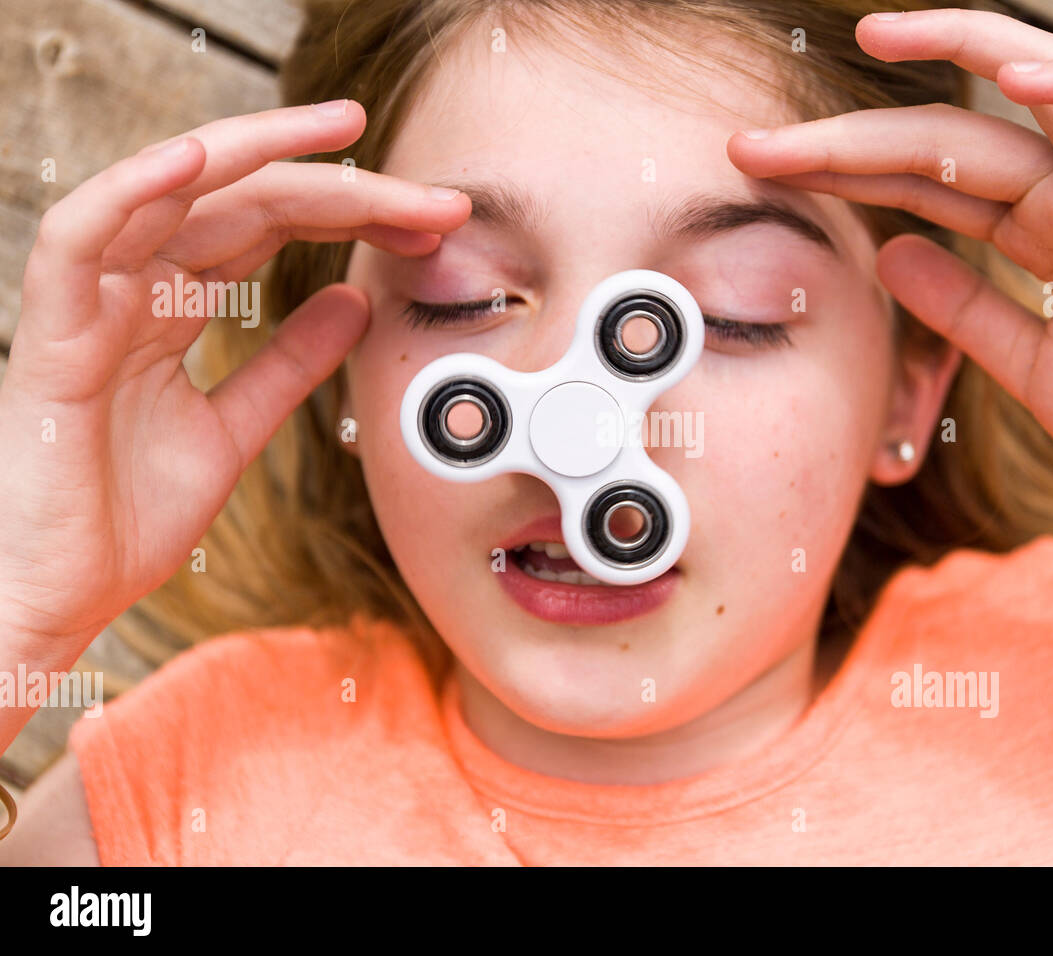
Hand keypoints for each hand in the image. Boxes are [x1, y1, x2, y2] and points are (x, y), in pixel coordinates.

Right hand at [0, 101, 469, 648]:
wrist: (58, 595)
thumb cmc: (123, 515)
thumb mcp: (235, 429)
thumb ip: (290, 363)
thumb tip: (354, 301)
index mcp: (171, 306)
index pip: (269, 229)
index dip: (349, 214)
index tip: (429, 223)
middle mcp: (132, 288)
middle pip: (241, 203)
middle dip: (340, 187)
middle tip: (431, 194)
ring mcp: (91, 303)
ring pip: (171, 194)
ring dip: (258, 153)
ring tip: (340, 133)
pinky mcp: (53, 335)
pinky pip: (79, 237)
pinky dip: (134, 190)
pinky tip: (200, 159)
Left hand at [726, 8, 1052, 582]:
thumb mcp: (1025, 367)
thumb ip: (965, 308)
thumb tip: (890, 252)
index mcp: (1044, 240)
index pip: (928, 183)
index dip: (847, 169)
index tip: (765, 170)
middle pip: (954, 142)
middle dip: (853, 137)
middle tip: (757, 143)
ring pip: (1046, 96)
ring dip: (965, 54)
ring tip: (879, 34)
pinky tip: (1015, 76)